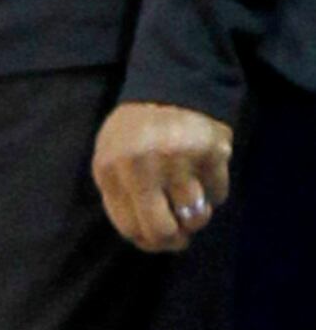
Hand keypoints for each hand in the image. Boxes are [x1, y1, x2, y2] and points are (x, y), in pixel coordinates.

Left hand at [92, 101, 232, 251]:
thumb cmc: (136, 129)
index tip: (157, 240)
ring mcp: (177, 160)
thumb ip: (119, 192)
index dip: (147, 242)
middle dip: (174, 240)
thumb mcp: (111, 154)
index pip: (129, 227)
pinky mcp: (210, 154)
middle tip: (181, 234)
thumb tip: (142, 237)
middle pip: (164, 231)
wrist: (170, 87)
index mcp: (110, 168)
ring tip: (189, 196)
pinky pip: (218, 195)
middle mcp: (141, 167)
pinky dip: (213, 191)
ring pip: (197, 218)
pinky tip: (202, 173)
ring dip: (197, 214)